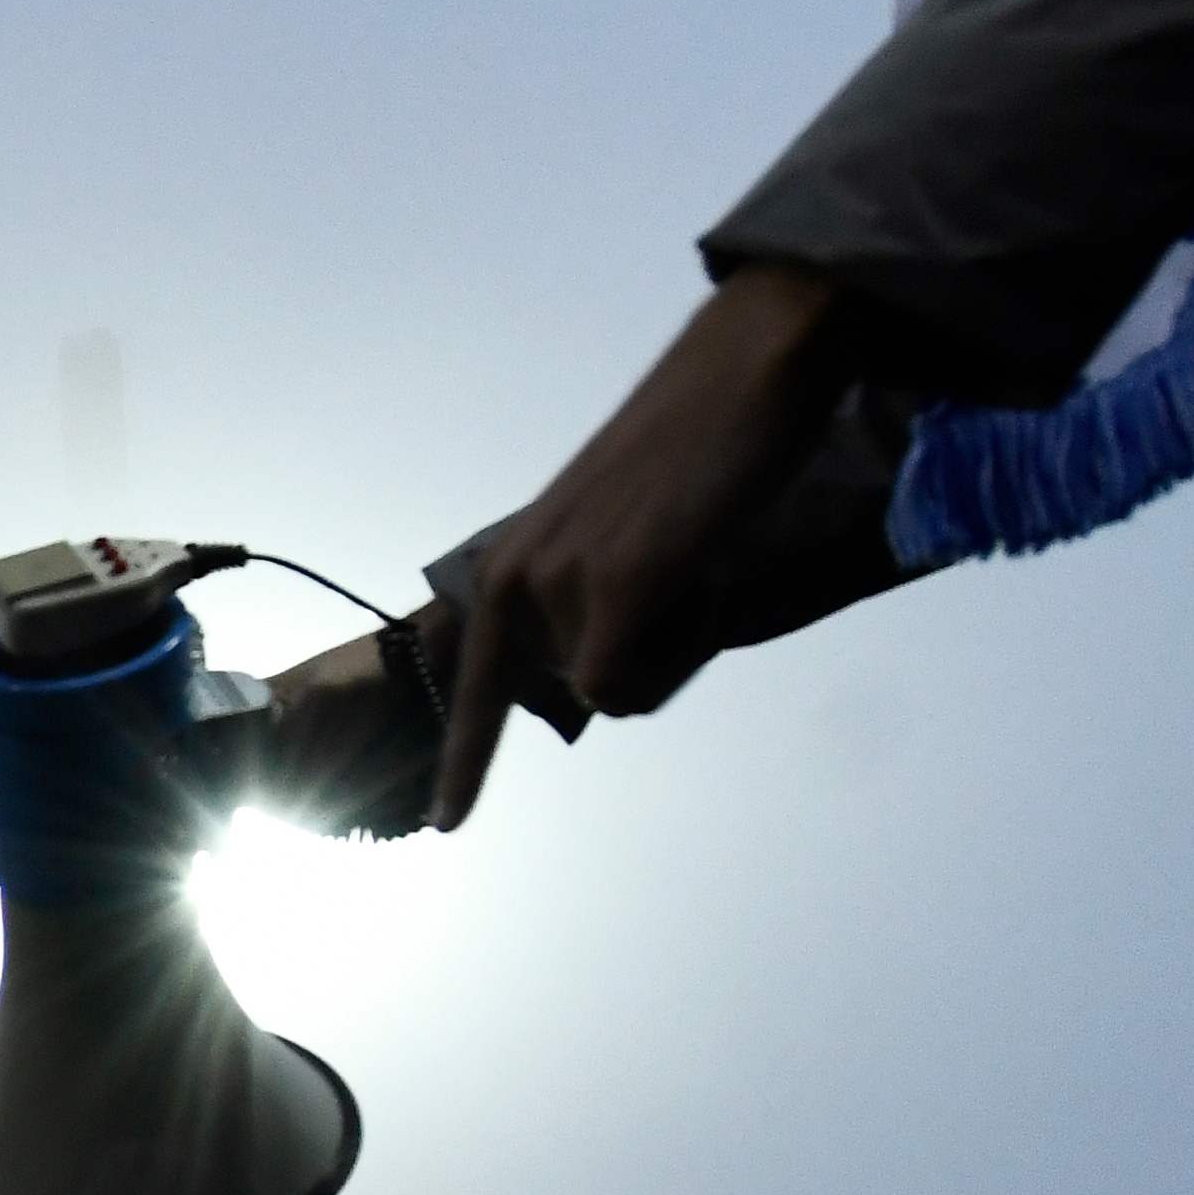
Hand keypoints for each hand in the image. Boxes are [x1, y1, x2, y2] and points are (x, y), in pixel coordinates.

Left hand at [420, 266, 879, 825]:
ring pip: (616, 695)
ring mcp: (561, 580)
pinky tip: (705, 570)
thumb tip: (589, 682)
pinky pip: (634, 681)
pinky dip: (685, 648)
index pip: (478, 684)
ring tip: (696, 557)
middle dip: (648, 663)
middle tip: (686, 575)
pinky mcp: (619, 581)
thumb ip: (589, 601)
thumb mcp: (615, 533)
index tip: (446, 826)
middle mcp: (518, 578)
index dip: (467, 762)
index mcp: (510, 566)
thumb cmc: (694, 448)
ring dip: (675, 649)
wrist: (747, 367)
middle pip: (585, 699)